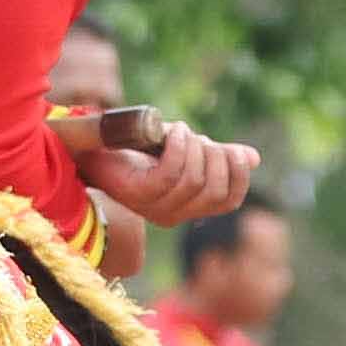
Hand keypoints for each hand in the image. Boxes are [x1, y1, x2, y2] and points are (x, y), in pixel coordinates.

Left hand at [81, 124, 259, 225]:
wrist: (92, 151)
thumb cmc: (136, 151)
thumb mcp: (183, 150)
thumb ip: (214, 156)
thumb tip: (253, 158)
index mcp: (190, 207)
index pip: (230, 200)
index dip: (239, 174)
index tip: (230, 149)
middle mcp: (175, 215)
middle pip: (215, 190)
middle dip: (213, 156)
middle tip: (196, 137)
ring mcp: (155, 208)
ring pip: (195, 182)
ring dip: (193, 148)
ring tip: (179, 130)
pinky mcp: (138, 194)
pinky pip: (171, 174)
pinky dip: (177, 147)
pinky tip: (172, 131)